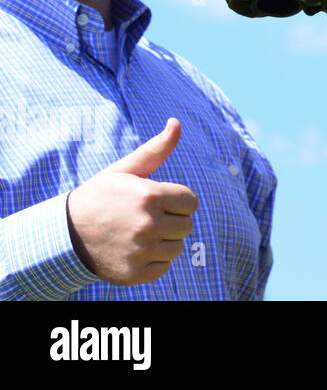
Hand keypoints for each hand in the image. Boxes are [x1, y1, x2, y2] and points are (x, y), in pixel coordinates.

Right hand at [66, 119, 199, 286]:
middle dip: (171, 220)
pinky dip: (153, 262)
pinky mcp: (134, 273)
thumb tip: (176, 122)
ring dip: (163, 242)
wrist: (64, 233)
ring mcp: (141, 251)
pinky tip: (134, 251)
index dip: (177, 201)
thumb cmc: (100, 196)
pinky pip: (163, 267)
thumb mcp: (126, 170)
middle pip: (186, 225)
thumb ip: (156, 149)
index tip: (158, 201)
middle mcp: (148, 224)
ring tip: (139, 234)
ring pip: (177, 247)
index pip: (191, 202)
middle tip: (146, 218)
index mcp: (149, 196)